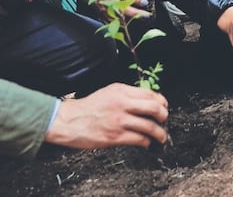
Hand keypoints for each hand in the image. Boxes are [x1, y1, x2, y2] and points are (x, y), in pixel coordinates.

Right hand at [45, 83, 167, 148]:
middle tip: (164, 121)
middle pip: (154, 108)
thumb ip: (126, 95)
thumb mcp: (108, 93)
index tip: (163, 108)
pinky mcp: (115, 137)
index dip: (161, 102)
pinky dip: (147, 142)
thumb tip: (146, 103)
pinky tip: (146, 143)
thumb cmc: (88, 108)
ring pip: (150, 126)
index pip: (150, 94)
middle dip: (164, 116)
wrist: (68, 121)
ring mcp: (119, 121)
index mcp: (121, 91)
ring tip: (161, 137)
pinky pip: (140, 139)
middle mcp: (122, 104)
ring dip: (160, 133)